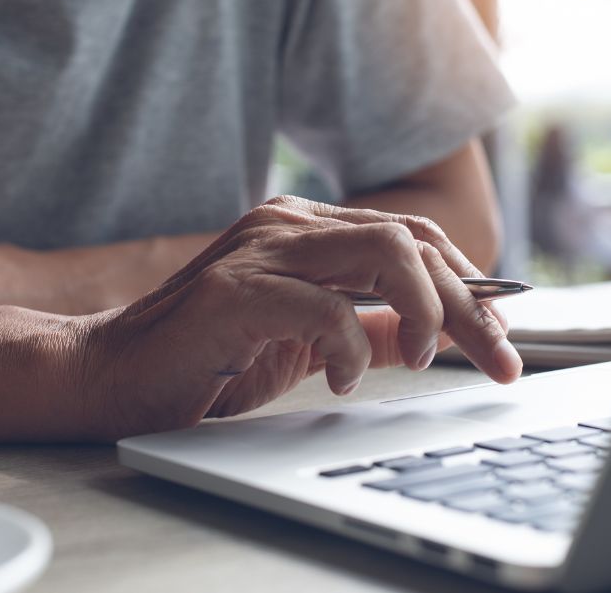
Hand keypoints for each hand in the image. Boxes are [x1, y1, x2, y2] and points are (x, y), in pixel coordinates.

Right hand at [71, 196, 521, 438]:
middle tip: (501, 358)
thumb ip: (368, 330)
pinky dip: (351, 348)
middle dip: (469, 302)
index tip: (501, 333)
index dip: (467, 281)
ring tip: (432, 359)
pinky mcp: (232, 293)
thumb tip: (437, 334)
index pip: (412, 237)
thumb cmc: (205, 361)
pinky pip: (322, 307)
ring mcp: (259, 252)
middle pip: (411, 240)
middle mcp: (288, 226)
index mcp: (307, 232)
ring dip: (427, 309)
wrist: (108, 375)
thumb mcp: (307, 345)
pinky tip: (342, 382)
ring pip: (383, 250)